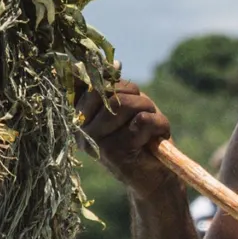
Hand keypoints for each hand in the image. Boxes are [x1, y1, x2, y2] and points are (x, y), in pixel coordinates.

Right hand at [78, 80, 175, 194]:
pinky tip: (155, 138)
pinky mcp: (116, 152)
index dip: (113, 82)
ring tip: (151, 125)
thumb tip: (114, 62)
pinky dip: (158, 124)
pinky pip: (142, 121)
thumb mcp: (125, 108)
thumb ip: (113, 87)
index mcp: (79, 116)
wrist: (155, 175)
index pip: (90, 82)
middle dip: (135, 95)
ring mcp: (96, 141)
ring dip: (148, 109)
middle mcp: (81, 129)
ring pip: (125, 104)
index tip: (127, 92)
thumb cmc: (139, 137)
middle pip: (109, 91)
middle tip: (144, 111)